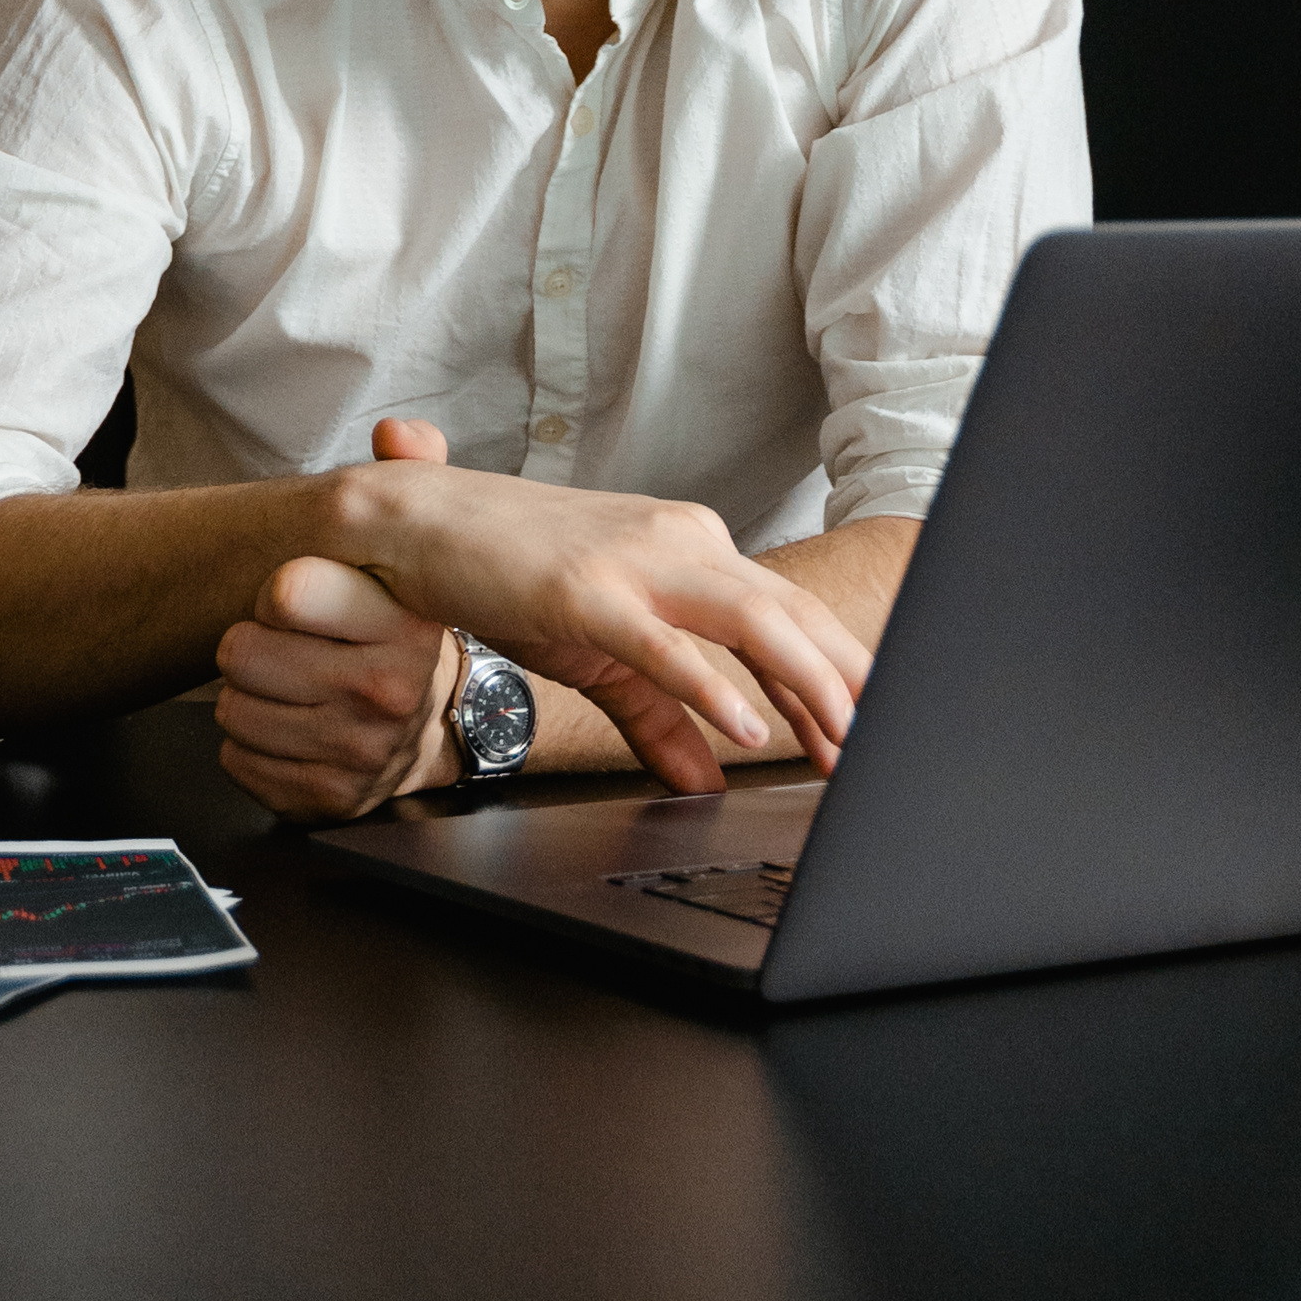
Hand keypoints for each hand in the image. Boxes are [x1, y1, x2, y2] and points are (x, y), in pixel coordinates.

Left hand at [210, 418, 460, 819]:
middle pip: (241, 653)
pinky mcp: (332, 799)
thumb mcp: (419, 551)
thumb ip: (411, 475)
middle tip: (283, 644)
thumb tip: (401, 431)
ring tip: (288, 685)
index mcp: (404, 623)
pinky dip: (249, 747)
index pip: (287, 591)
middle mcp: (388, 692)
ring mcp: (361, 752)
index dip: (277, 590)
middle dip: (249, 645)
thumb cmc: (404, 631)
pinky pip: (237, 762)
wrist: (446, 723)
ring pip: (233, 711)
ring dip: (246, 696)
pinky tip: (289, 727)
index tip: (297, 594)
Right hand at [238, 418, 870, 807]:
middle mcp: (679, 542)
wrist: (417, 523)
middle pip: (791, 614)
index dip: (840, 672)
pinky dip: (713, 685)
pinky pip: (664, 642)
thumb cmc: (508, 572)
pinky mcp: (587, 588)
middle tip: (882, 749)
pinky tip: (746, 727)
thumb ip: (661, 714)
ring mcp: (635, 560)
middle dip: (846, 686)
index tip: (874, 729)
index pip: (788, 613)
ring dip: (807, 685)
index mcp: (691, 549)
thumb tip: (706, 777)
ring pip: (751, 618)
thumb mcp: (601, 652)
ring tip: (839, 742)